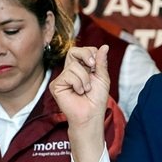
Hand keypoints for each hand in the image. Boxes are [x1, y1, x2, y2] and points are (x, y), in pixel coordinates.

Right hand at [50, 45, 110, 161]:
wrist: (91, 114)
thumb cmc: (97, 99)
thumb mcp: (102, 77)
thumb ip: (101, 62)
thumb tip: (105, 46)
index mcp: (81, 67)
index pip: (84, 50)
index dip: (91, 53)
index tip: (96, 65)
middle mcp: (70, 71)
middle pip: (73, 51)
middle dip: (86, 56)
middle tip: (92, 67)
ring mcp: (62, 78)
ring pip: (73, 66)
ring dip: (85, 79)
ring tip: (85, 90)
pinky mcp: (56, 85)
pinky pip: (68, 75)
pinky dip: (77, 84)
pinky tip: (78, 92)